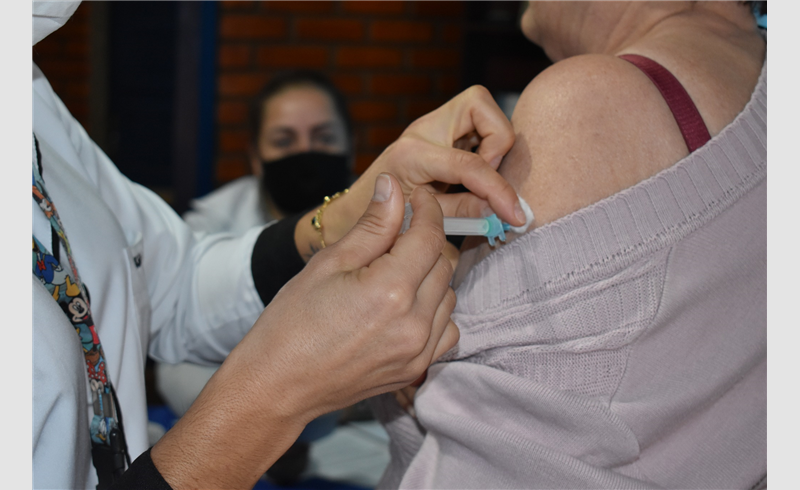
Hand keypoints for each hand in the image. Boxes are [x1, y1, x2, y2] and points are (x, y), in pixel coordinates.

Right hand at [152, 174, 458, 488]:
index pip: (430, 236)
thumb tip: (394, 186)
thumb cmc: (292, 322)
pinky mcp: (417, 369)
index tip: (417, 199)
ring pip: (448, 295)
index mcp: (390, 290)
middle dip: (424, 242)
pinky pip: (447, 329)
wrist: (278, 385)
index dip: (427, 210)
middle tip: (394, 238)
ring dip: (430, 277)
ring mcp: (418, 351)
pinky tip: (405, 308)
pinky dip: (434, 312)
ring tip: (394, 275)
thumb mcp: (329, 262)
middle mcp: (414, 323)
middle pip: (443, 264)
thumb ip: (372, 225)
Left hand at [296, 85, 524, 259]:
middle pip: (479, 102)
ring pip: (483, 109)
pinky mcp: (441, 129)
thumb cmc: (381, 220)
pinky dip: (487, 147)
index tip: (514, 215)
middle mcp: (422, 130)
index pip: (469, 164)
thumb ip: (462, 212)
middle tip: (487, 177)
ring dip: (493, 144)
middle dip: (497, 141)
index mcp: (412, 154)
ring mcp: (431, 125)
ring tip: (479, 178)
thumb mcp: (421, 222)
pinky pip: (478, 124)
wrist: (354, 210)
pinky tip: (473, 174)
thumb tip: (499, 211)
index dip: (498, 190)